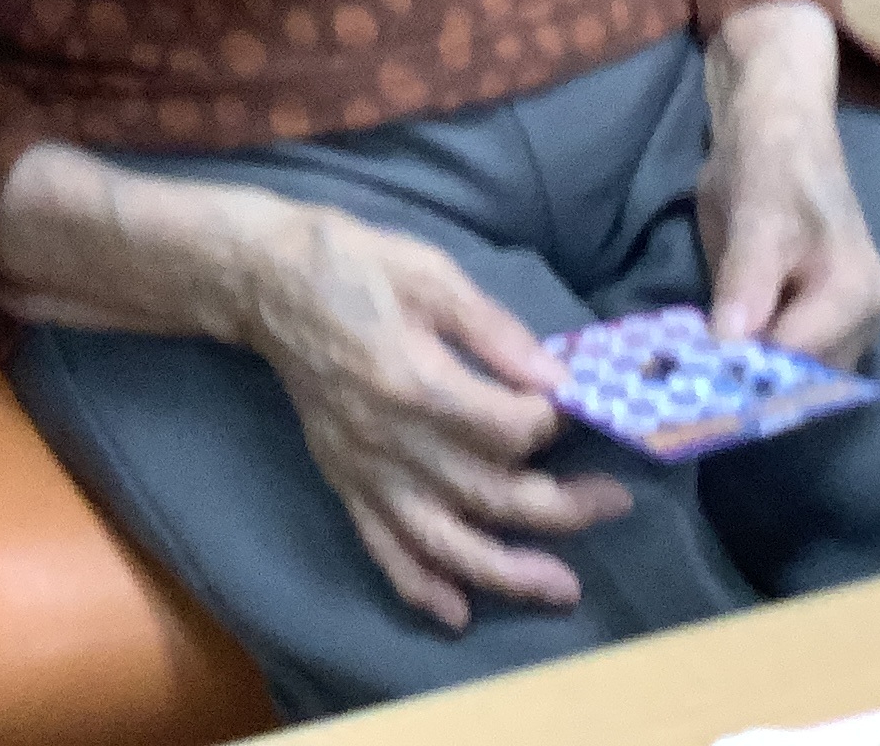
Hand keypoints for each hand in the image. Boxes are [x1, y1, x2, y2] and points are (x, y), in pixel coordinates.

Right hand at [244, 208, 632, 628]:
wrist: (266, 282)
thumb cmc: (353, 265)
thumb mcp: (430, 272)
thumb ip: (495, 330)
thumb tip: (557, 377)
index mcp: (416, 383)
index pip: (509, 429)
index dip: (552, 421)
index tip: (572, 401)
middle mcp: (391, 442)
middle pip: (491, 494)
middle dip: (562, 505)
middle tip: (612, 500)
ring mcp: (365, 470)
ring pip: (444, 542)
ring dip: (507, 573)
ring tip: (561, 588)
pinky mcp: (343, 481)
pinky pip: (383, 548)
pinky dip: (419, 587)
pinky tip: (457, 613)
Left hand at [699, 1, 879, 365]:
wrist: (776, 127)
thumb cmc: (772, 163)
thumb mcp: (756, 218)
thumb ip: (747, 282)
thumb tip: (731, 344)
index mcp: (856, 295)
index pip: (800, 363)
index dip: (745, 380)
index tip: (690, 392)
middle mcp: (863, 320)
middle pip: (800, 383)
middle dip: (744, 389)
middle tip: (679, 392)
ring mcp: (843, 323)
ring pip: (791, 380)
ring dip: (742, 384)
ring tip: (686, 383)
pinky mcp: (815, 319)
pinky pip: (783, 359)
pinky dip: (747, 366)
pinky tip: (705, 365)